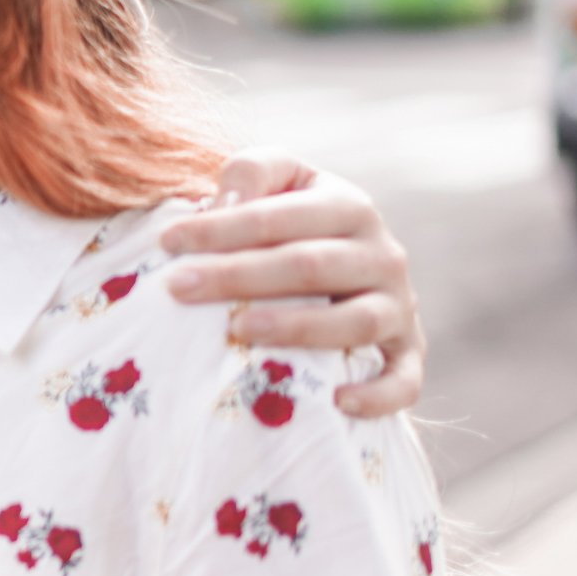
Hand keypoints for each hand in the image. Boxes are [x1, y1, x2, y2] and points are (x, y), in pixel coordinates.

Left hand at [159, 150, 423, 417]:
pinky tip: (338, 403)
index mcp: (349, 207)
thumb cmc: (293, 222)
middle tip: (179, 287)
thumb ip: (251, 173)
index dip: (222, 227)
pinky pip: (405, 379)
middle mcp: (383, 255)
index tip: (167, 242)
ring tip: (238, 329)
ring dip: (297, 327)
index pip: (281, 216)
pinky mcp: (409, 353)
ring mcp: (399, 307)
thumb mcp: (277, 181)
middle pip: (310, 266)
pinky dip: (380, 395)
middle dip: (239, 275)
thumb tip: (226, 201)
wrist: (350, 263)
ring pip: (356, 321)